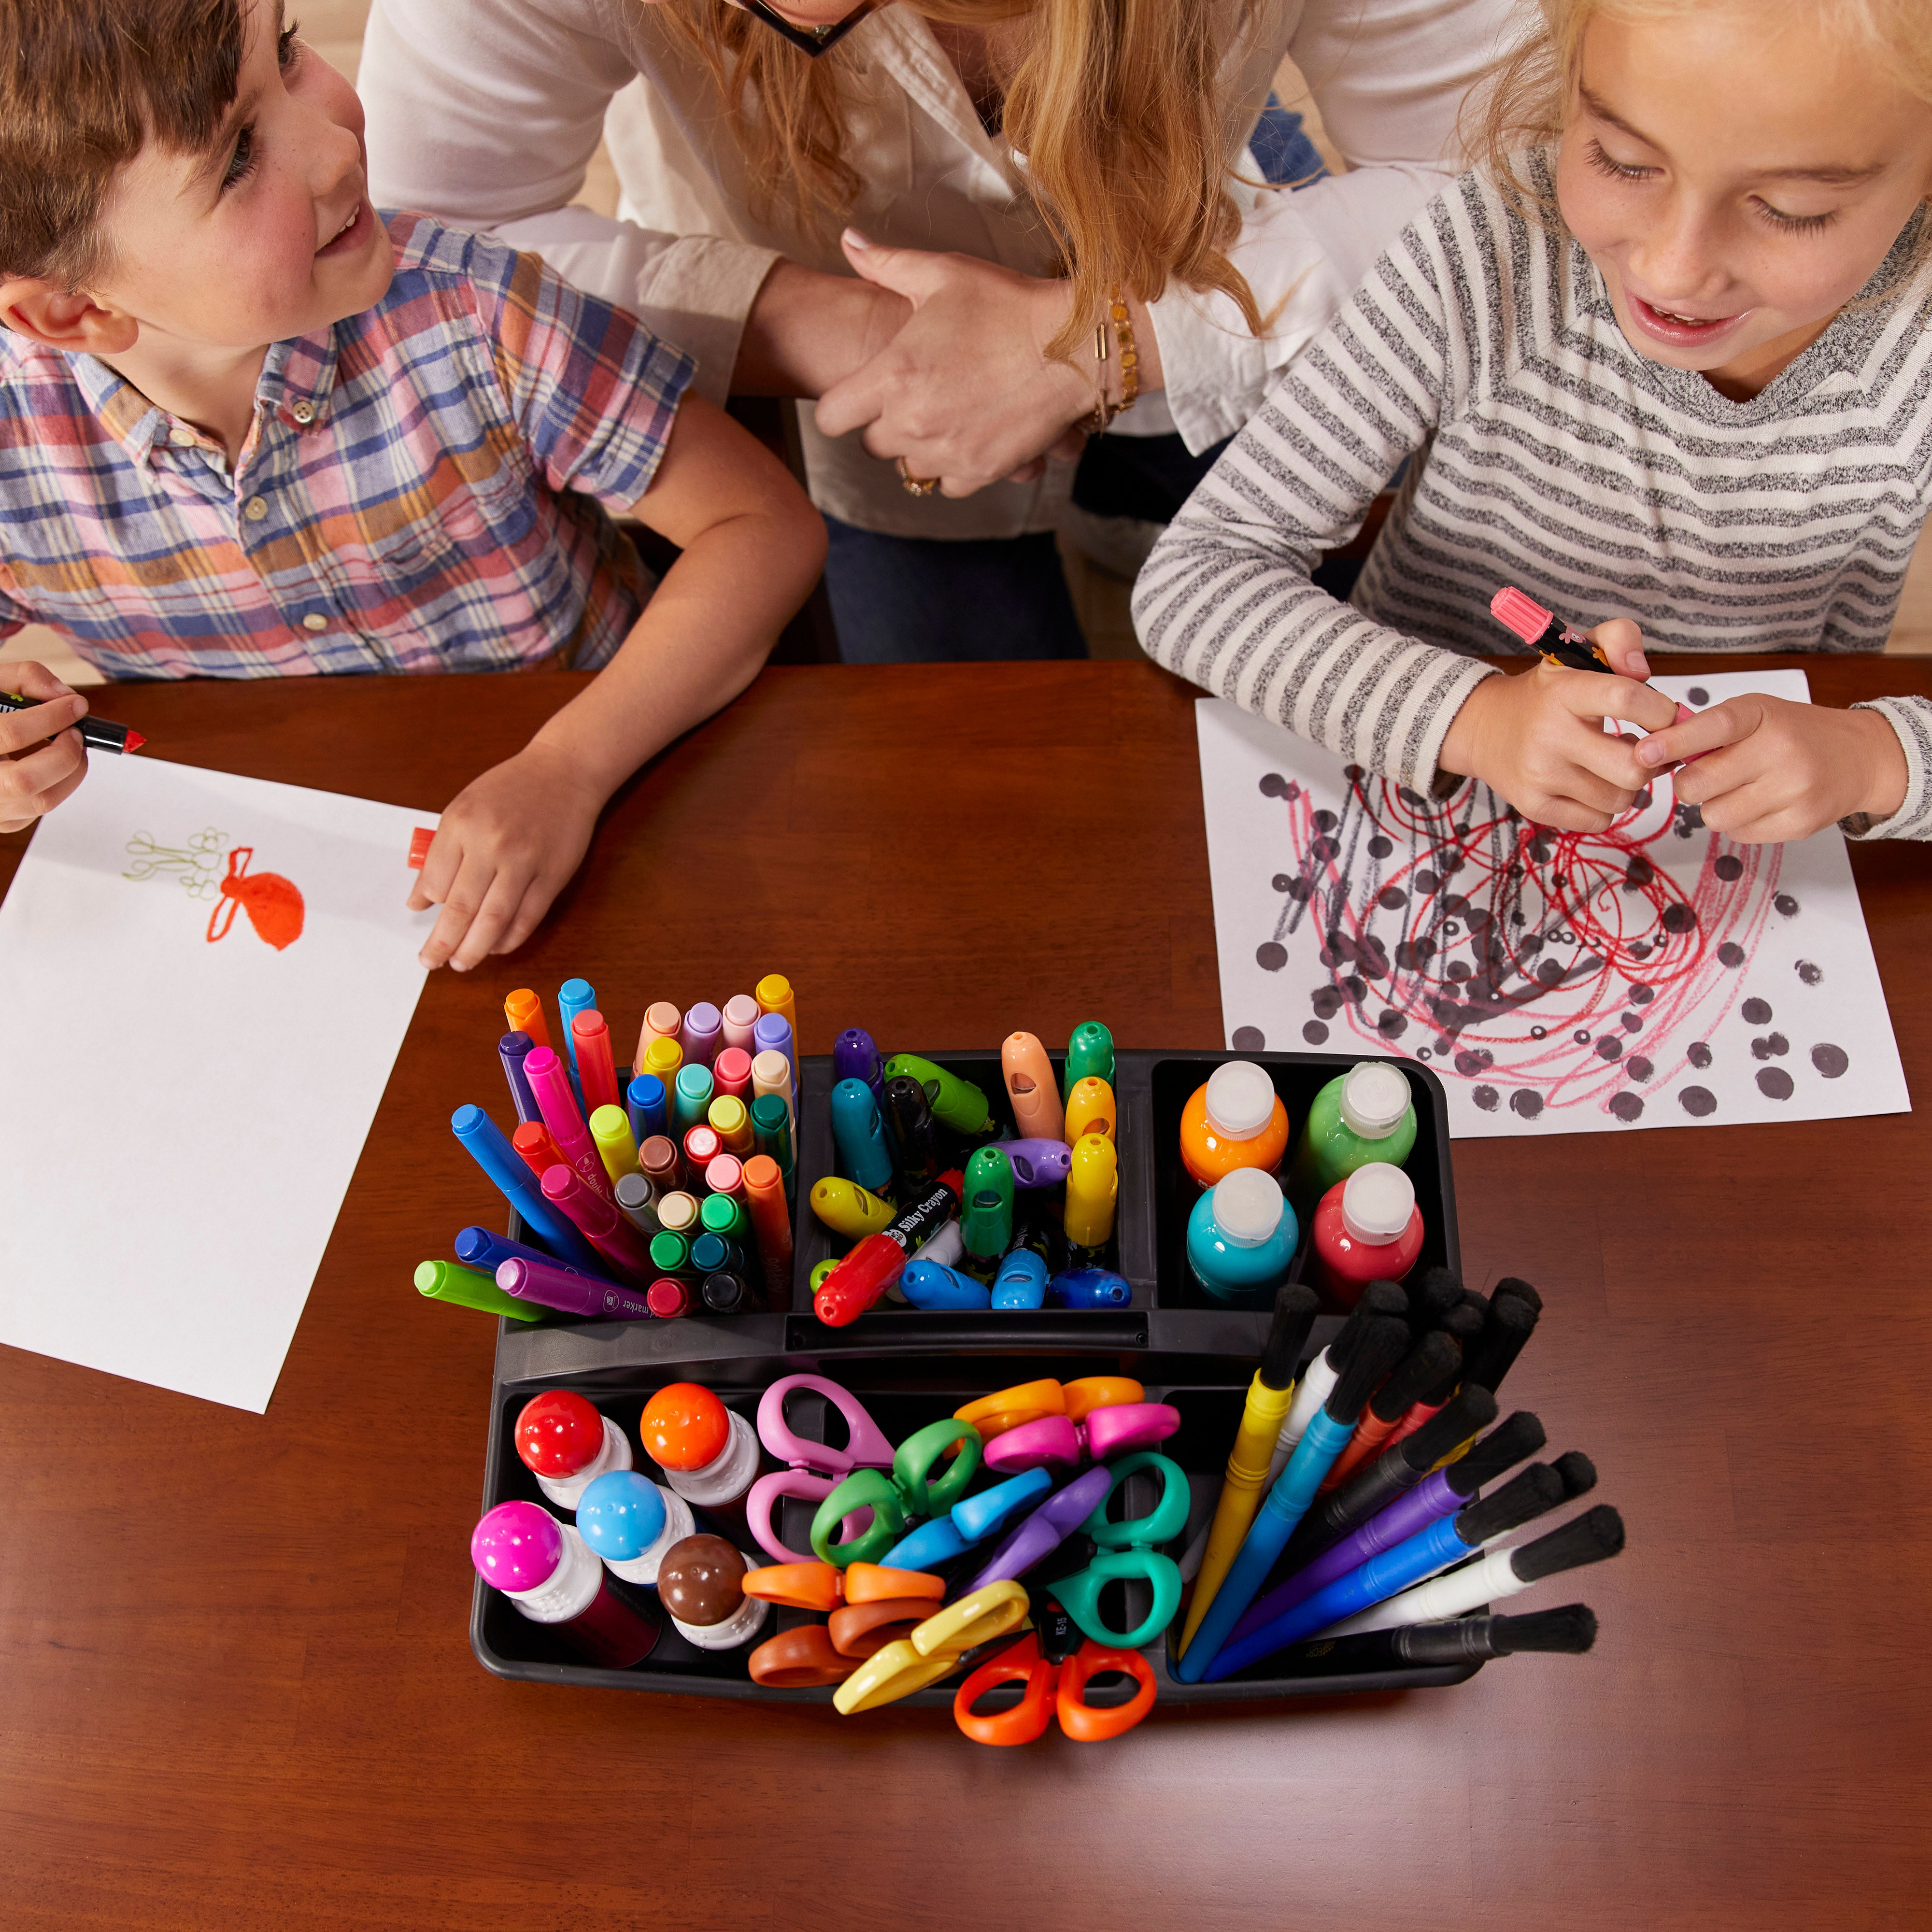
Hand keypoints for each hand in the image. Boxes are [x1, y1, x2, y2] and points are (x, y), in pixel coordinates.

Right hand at [0, 661, 88, 832]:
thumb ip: (26, 678)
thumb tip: (63, 694)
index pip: (12, 734)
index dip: (52, 717)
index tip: (76, 706)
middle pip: (27, 781)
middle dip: (64, 754)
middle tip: (75, 733)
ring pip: (42, 801)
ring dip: (71, 772)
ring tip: (71, 747)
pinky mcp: (6, 821)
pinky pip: (42, 810)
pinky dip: (59, 785)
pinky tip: (52, 764)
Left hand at [408, 742, 606, 970]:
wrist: (564, 772)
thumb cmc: (511, 790)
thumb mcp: (463, 809)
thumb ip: (440, 854)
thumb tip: (419, 900)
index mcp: (462, 824)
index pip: (435, 880)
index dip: (427, 905)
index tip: (421, 921)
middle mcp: (491, 844)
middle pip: (460, 908)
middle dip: (442, 942)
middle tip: (430, 961)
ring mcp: (525, 861)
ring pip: (494, 919)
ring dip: (474, 949)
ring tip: (461, 963)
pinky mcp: (552, 875)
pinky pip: (527, 917)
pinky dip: (510, 938)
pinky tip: (496, 946)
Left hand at [814, 231, 1099, 496]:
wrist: (1073, 345)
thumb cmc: (1008, 303)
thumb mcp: (944, 273)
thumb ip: (887, 263)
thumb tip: (847, 239)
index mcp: (893, 374)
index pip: (830, 418)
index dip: (839, 408)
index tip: (856, 397)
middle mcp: (913, 422)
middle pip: (871, 445)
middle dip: (883, 424)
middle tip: (912, 397)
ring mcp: (947, 451)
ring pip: (909, 469)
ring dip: (918, 448)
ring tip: (944, 416)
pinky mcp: (980, 471)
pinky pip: (948, 485)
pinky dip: (954, 466)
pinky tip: (970, 435)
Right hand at [1439, 620, 1677, 829]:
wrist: (1483, 729)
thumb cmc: (1546, 693)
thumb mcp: (1576, 651)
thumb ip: (1620, 638)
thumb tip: (1643, 671)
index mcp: (1564, 691)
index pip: (1627, 699)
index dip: (1662, 712)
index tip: (1665, 716)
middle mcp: (1549, 735)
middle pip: (1633, 767)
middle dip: (1650, 761)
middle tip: (1640, 748)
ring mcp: (1540, 775)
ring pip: (1621, 799)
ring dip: (1628, 784)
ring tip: (1611, 764)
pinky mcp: (1534, 805)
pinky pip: (1599, 820)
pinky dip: (1605, 807)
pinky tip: (1592, 786)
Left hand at [1636, 693, 1907, 840]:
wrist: (1859, 758)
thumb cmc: (1792, 732)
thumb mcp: (1754, 714)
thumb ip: (1706, 730)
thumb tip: (1651, 752)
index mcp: (1761, 715)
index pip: (1712, 728)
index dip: (1674, 742)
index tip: (1644, 752)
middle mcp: (1780, 750)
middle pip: (1699, 784)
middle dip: (1692, 784)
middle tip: (1709, 776)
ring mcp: (1793, 789)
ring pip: (1714, 816)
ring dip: (1716, 806)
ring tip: (1741, 789)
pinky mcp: (1800, 822)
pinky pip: (1738, 834)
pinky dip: (1740, 823)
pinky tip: (1762, 804)